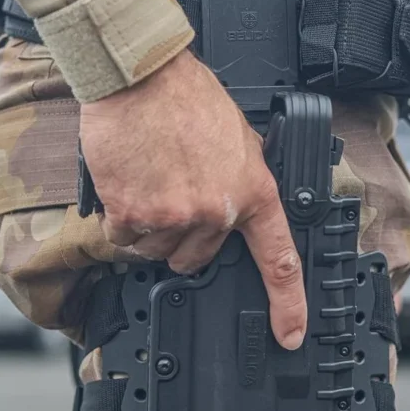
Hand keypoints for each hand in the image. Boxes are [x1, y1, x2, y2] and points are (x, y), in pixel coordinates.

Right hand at [79, 50, 306, 349]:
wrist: (141, 77)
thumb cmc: (187, 96)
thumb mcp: (240, 137)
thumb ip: (242, 181)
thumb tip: (237, 207)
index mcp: (252, 192)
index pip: (279, 260)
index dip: (288, 305)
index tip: (288, 333)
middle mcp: (215, 212)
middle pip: (195, 258)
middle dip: (183, 235)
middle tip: (173, 195)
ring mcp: (172, 217)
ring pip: (155, 249)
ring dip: (149, 226)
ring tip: (149, 180)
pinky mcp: (132, 214)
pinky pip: (123, 238)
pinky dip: (121, 218)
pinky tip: (128, 183)